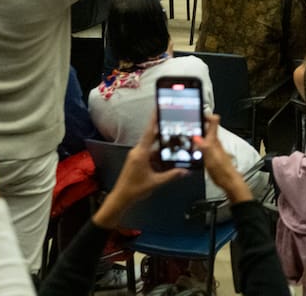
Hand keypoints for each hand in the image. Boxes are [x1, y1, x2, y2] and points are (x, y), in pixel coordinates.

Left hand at [93, 114, 187, 228]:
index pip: (149, 131)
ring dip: (162, 148)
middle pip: (153, 137)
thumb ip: (171, 175)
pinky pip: (150, 154)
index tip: (159, 108)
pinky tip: (167, 160)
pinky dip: (158, 156)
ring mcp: (137, 156)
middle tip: (175, 125)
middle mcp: (138, 152)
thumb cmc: (134, 190)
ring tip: (175, 146)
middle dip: (164, 132)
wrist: (120, 198)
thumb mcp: (156, 182)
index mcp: (141, 153)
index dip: (154, 119)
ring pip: (152, 147)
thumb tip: (184, 171)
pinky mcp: (137, 162)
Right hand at [194, 114, 249, 202]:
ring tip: (188, 135)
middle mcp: (215, 142)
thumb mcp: (210, 158)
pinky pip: (205, 145)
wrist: (229, 182)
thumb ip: (203, 146)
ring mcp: (214, 149)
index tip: (197, 112)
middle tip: (188, 124)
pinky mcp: (213, 156)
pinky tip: (193, 149)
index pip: (214, 120)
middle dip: (198, 124)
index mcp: (215, 140)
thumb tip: (196, 136)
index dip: (206, 114)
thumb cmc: (222, 171)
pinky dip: (198, 144)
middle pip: (208, 128)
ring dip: (198, 134)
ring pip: (206, 137)